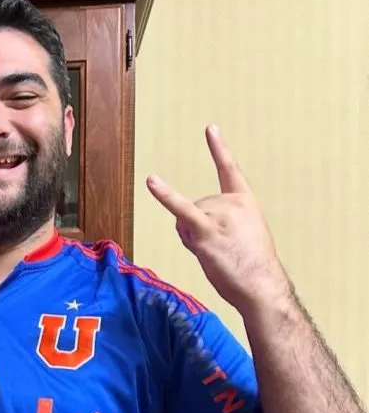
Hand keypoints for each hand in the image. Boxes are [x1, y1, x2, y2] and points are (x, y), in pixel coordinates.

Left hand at [146, 125, 290, 312]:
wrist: (261, 285)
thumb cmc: (252, 267)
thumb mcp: (243, 236)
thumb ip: (219, 223)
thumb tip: (186, 223)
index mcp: (245, 201)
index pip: (229, 170)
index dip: (218, 149)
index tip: (210, 128)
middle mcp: (231, 203)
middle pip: (195, 206)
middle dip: (197, 230)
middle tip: (220, 250)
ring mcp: (218, 215)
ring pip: (184, 219)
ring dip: (190, 239)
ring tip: (214, 254)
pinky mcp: (205, 230)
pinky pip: (180, 209)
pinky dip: (165, 195)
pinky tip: (151, 181)